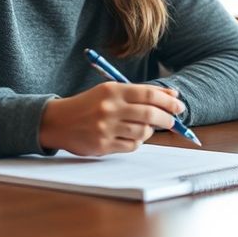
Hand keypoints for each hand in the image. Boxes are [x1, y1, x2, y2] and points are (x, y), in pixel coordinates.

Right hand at [38, 82, 183, 155]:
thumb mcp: (111, 92)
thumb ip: (139, 93)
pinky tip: (131, 137)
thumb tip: (172, 95)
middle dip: (167, 118)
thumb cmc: (89, 105)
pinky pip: (131, 146)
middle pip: (150, 114)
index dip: (168, 100)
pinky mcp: (102, 145)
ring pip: (143, 132)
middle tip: (174, 120)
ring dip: (150, 131)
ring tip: (146, 128)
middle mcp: (109, 108)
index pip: (148, 94)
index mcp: (113, 90)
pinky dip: (137, 142)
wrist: (58, 121)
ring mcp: (105, 128)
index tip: (179, 105)